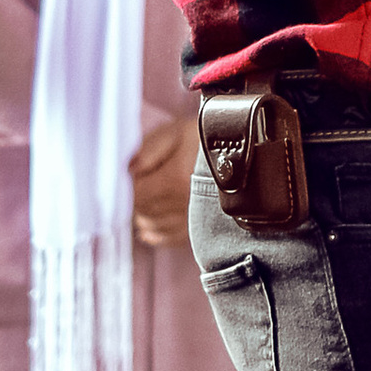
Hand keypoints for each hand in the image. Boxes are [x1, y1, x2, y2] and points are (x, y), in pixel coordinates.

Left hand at [131, 112, 194, 248]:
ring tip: (151, 198)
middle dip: (137, 198)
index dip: (129, 184)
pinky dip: (156, 232)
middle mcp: (182, 204)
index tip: (135, 173)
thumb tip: (128, 170)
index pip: (135, 193)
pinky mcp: (197, 228)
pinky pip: (168, 238)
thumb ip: (149, 149)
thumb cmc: (206, 140)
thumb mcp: (176, 132)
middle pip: (142, 211)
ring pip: (152, 226)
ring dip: (145, 214)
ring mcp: (191, 219)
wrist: (241, 153)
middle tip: (143, 183)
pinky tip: (153, 224)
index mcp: (174, 180)